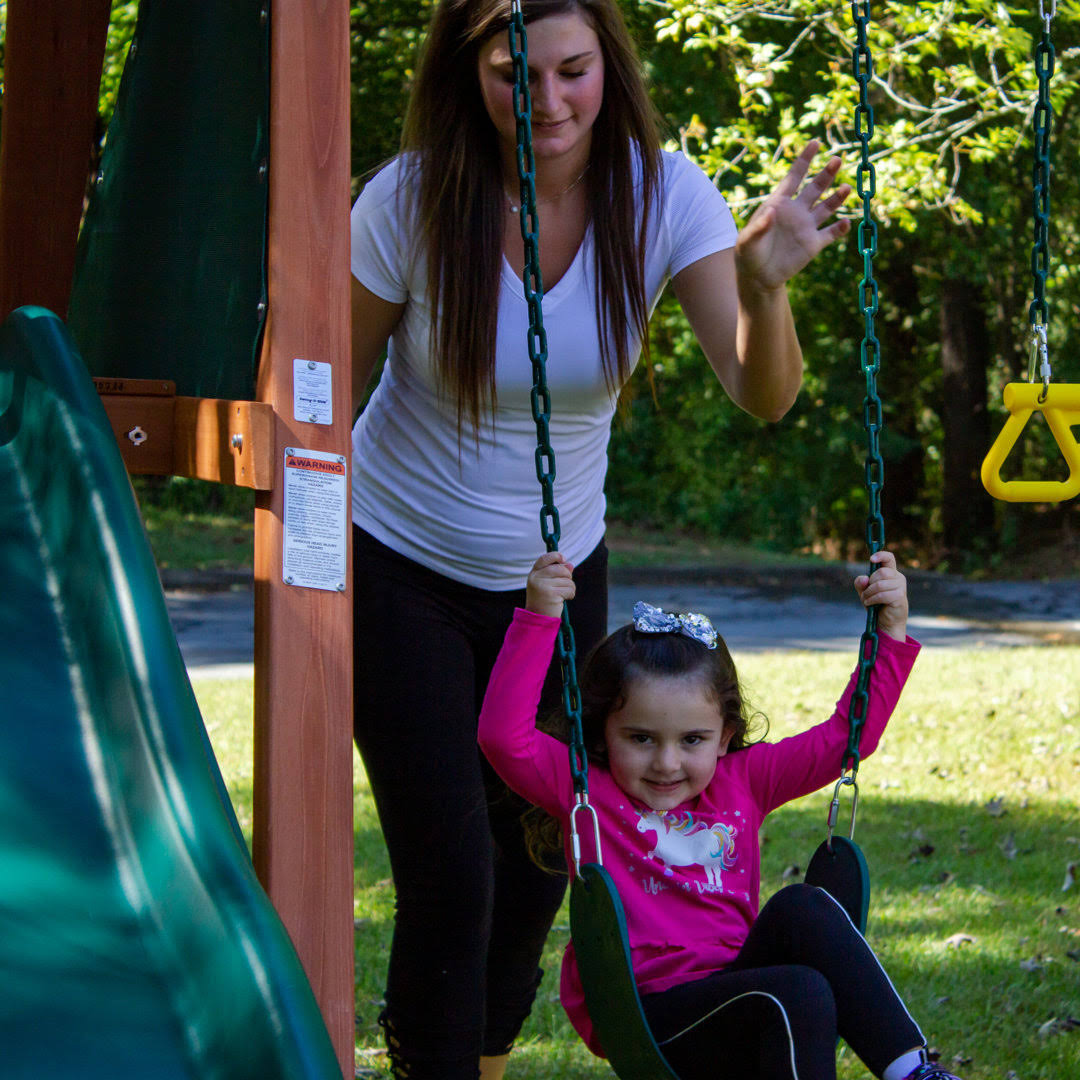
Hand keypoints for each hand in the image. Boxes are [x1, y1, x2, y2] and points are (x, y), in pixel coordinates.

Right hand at [526, 552, 575, 617]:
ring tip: (563, 595)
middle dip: (568, 576)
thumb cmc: (545, 599)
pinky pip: (569, 589)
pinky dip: (571, 594)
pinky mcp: (551, 594)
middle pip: (560, 569)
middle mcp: (536, 578)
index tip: (563, 559)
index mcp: (534, 574)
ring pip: (567, 580)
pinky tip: (564, 599)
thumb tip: (570, 564)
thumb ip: (558, 573)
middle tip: (565, 584)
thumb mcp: (548, 584)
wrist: (538, 618)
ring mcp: (542, 586)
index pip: (544, 558)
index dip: (555, 556)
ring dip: (570, 588)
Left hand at [735, 140, 851, 292]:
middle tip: (837, 160)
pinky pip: (831, 233)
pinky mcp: (813, 244)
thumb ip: (758, 226)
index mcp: (779, 204)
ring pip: (827, 207)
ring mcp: (806, 226)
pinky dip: (840, 228)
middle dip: (826, 173)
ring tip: (846, 188)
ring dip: (837, 197)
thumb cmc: (748, 254)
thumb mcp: (747, 241)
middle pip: (815, 187)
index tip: (815, 143)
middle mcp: (796, 211)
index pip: (794, 177)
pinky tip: (846, 223)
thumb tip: (771, 212)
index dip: (804, 160)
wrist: (758, 277)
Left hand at [854, 550, 907, 641]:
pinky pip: (882, 595)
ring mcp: (901, 587)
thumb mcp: (865, 592)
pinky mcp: (900, 597)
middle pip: (881, 572)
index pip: (889, 558)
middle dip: (869, 583)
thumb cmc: (877, 603)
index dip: (881, 555)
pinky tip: (869, 604)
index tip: (871, 559)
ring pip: (880, 584)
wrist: (887, 621)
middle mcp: (898, 577)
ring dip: (868, 593)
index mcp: (891, 572)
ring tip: (866, 600)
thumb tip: (864, 578)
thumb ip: (861, 584)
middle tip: (865, 593)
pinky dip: (872, 599)